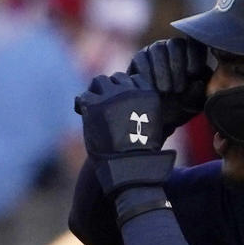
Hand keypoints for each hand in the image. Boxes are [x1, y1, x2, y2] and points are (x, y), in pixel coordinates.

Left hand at [75, 72, 175, 194]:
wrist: (129, 166)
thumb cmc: (144, 154)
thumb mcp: (156, 131)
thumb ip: (151, 116)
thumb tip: (161, 119)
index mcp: (149, 95)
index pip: (136, 79)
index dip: (129, 89)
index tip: (124, 101)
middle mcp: (131, 92)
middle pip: (118, 78)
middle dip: (112, 88)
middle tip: (106, 103)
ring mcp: (112, 97)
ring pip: (100, 81)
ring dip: (97, 91)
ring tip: (95, 105)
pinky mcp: (95, 106)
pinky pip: (85, 95)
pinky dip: (82, 102)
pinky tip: (82, 111)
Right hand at [128, 37, 210, 134]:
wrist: (158, 112)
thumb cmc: (181, 104)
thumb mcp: (192, 102)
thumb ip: (196, 93)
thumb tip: (198, 83)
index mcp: (191, 53)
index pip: (194, 44)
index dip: (194, 57)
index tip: (193, 74)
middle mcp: (172, 47)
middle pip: (175, 44)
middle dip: (178, 66)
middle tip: (179, 89)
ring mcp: (154, 50)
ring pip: (158, 49)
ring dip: (162, 71)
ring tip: (166, 90)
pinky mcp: (139, 58)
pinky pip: (142, 59)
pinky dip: (147, 73)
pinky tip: (152, 88)